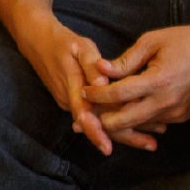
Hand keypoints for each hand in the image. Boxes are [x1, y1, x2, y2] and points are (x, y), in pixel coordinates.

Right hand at [3, 10, 137, 155]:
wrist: (37, 41)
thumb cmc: (61, 41)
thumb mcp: (79, 47)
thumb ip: (92, 66)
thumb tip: (105, 85)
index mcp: (71, 87)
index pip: (83, 115)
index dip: (96, 133)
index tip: (108, 149)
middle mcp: (70, 101)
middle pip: (97, 125)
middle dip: (124, 137)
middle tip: (152, 145)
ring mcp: (71, 103)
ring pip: (98, 122)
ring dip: (124, 131)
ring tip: (151, 140)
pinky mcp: (75, 101)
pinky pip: (95, 116)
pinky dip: (115, 122)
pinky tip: (136, 125)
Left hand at [81, 21, 189, 141]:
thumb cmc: (185, 40)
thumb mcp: (151, 41)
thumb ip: (125, 60)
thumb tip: (99, 68)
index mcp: (159, 81)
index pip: (119, 94)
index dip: (97, 94)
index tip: (82, 90)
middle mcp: (168, 103)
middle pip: (125, 121)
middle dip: (101, 118)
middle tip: (82, 113)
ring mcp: (177, 113)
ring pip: (137, 125)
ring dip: (117, 121)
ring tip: (95, 116)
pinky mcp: (182, 116)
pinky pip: (152, 121)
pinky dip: (135, 118)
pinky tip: (120, 112)